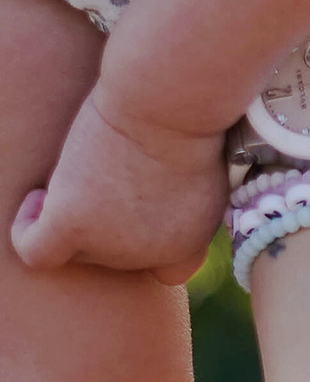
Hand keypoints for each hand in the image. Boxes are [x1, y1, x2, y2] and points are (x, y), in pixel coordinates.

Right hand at [13, 80, 226, 285]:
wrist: (170, 110)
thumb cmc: (192, 123)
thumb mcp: (210, 172)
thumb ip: (187, 203)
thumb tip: (154, 203)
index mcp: (187, 246)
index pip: (166, 272)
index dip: (152, 244)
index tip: (146, 210)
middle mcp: (146, 256)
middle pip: (112, 250)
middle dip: (109, 215)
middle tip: (114, 170)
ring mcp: (110, 245)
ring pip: (75, 243)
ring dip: (73, 211)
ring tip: (80, 172)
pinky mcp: (73, 223)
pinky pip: (36, 249)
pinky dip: (28, 228)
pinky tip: (38, 198)